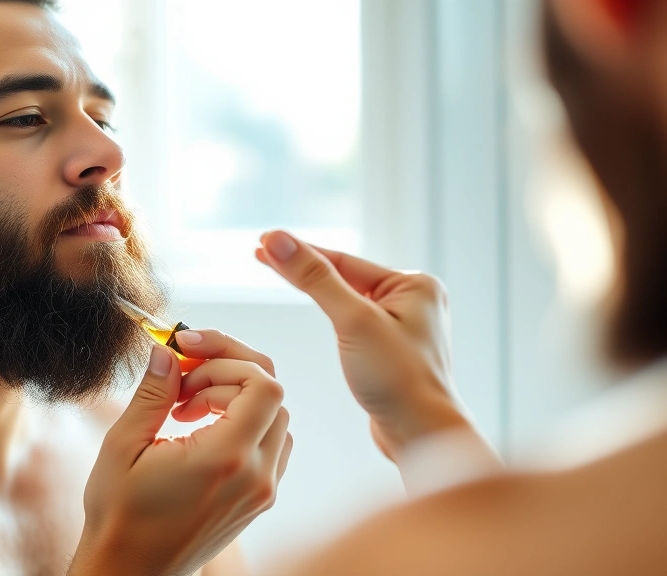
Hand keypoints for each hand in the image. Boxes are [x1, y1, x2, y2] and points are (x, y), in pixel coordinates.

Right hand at [70, 333, 291, 575]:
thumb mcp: (123, 447)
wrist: (132, 572)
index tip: (186, 355)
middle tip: (182, 379)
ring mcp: (262, 490)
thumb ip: (152, 393)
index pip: (262, 384)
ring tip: (186, 407)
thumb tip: (167, 352)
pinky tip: (202, 428)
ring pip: (275, 417)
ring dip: (235, 398)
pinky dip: (243, 423)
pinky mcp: (258, 498)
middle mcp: (255, 475)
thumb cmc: (120, 517)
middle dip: (227, 373)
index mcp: (225, 459)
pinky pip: (270, 444)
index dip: (226, 357)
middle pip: (272, 394)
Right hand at [256, 230, 468, 459]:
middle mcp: (414, 299)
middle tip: (262, 253)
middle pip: (345, 275)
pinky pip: (354, 320)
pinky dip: (330, 312)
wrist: (422, 435)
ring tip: (280, 269)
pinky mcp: (392, 349)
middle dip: (304, 267)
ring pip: (348, 298)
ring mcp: (404, 324)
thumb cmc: (399, 379)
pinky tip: (315, 303)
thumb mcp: (352, 321)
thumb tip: (278, 241)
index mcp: (414, 284)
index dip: (299, 251)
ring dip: (316, 287)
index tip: (263, 241)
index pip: (343, 260)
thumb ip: (315, 279)